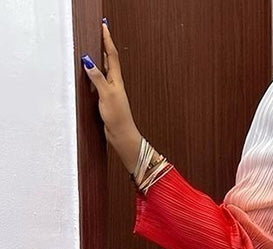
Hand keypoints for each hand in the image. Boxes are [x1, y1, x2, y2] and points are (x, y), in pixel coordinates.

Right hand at [81, 21, 142, 172]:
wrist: (122, 136)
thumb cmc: (118, 118)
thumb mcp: (107, 95)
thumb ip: (97, 78)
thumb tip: (88, 60)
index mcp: (116, 80)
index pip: (111, 55)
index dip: (107, 40)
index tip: (104, 26)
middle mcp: (115, 83)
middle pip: (109, 59)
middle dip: (105, 45)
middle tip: (100, 31)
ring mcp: (111, 90)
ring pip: (105, 69)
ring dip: (101, 57)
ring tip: (96, 46)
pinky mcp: (107, 98)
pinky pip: (101, 80)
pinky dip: (96, 72)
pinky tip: (93, 72)